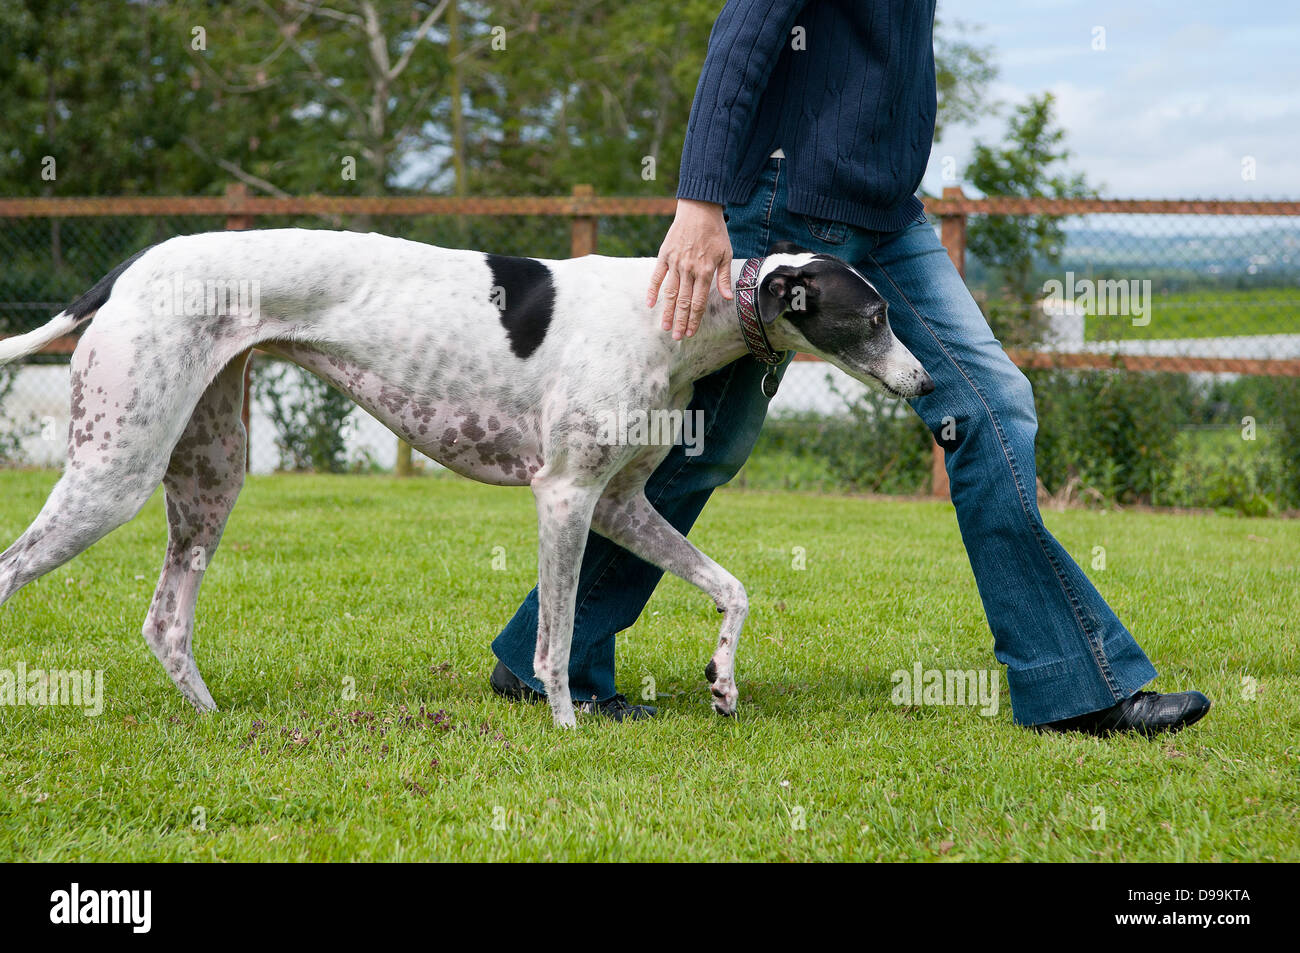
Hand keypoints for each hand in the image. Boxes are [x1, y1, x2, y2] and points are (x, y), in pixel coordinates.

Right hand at [646, 198, 732, 339]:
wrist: (699, 209)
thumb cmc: (715, 232)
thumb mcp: (726, 254)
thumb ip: (724, 278)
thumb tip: (728, 298)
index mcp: (705, 271)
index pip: (698, 302)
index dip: (695, 319)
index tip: (691, 333)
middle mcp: (689, 270)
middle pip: (684, 302)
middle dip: (681, 322)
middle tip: (677, 338)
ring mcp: (675, 263)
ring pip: (670, 293)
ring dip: (667, 312)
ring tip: (665, 327)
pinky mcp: (664, 255)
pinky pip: (657, 276)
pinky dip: (652, 290)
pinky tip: (650, 304)